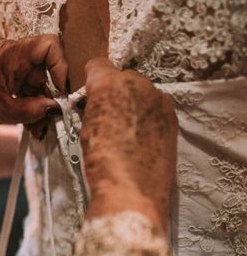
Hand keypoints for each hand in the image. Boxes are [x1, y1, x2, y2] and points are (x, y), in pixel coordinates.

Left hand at [0, 36, 67, 125]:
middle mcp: (12, 55)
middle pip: (44, 69)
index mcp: (12, 53)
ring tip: (38, 127)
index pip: (49, 45)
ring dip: (39, 104)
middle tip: (50, 118)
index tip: (60, 90)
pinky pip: (23, 87)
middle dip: (50, 95)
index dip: (60, 65)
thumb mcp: (3, 110)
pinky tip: (29, 123)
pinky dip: (28, 103)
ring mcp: (7, 65)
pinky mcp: (2, 76)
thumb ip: (33, 110)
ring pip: (35, 82)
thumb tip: (55, 109)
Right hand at [81, 58, 177, 230]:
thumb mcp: (84, 128)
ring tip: (123, 129)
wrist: (132, 191)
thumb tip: (94, 101)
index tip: (88, 96)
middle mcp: (138, 84)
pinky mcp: (172, 116)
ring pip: (140, 91)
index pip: (97, 65)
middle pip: (122, 77)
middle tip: (105, 116)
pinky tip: (138, 137)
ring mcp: (158, 100)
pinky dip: (146, 116)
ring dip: (131, 103)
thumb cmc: (100, 162)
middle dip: (113, 91)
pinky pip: (154, 107)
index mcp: (110, 84)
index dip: (91, 81)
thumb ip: (92, 105)